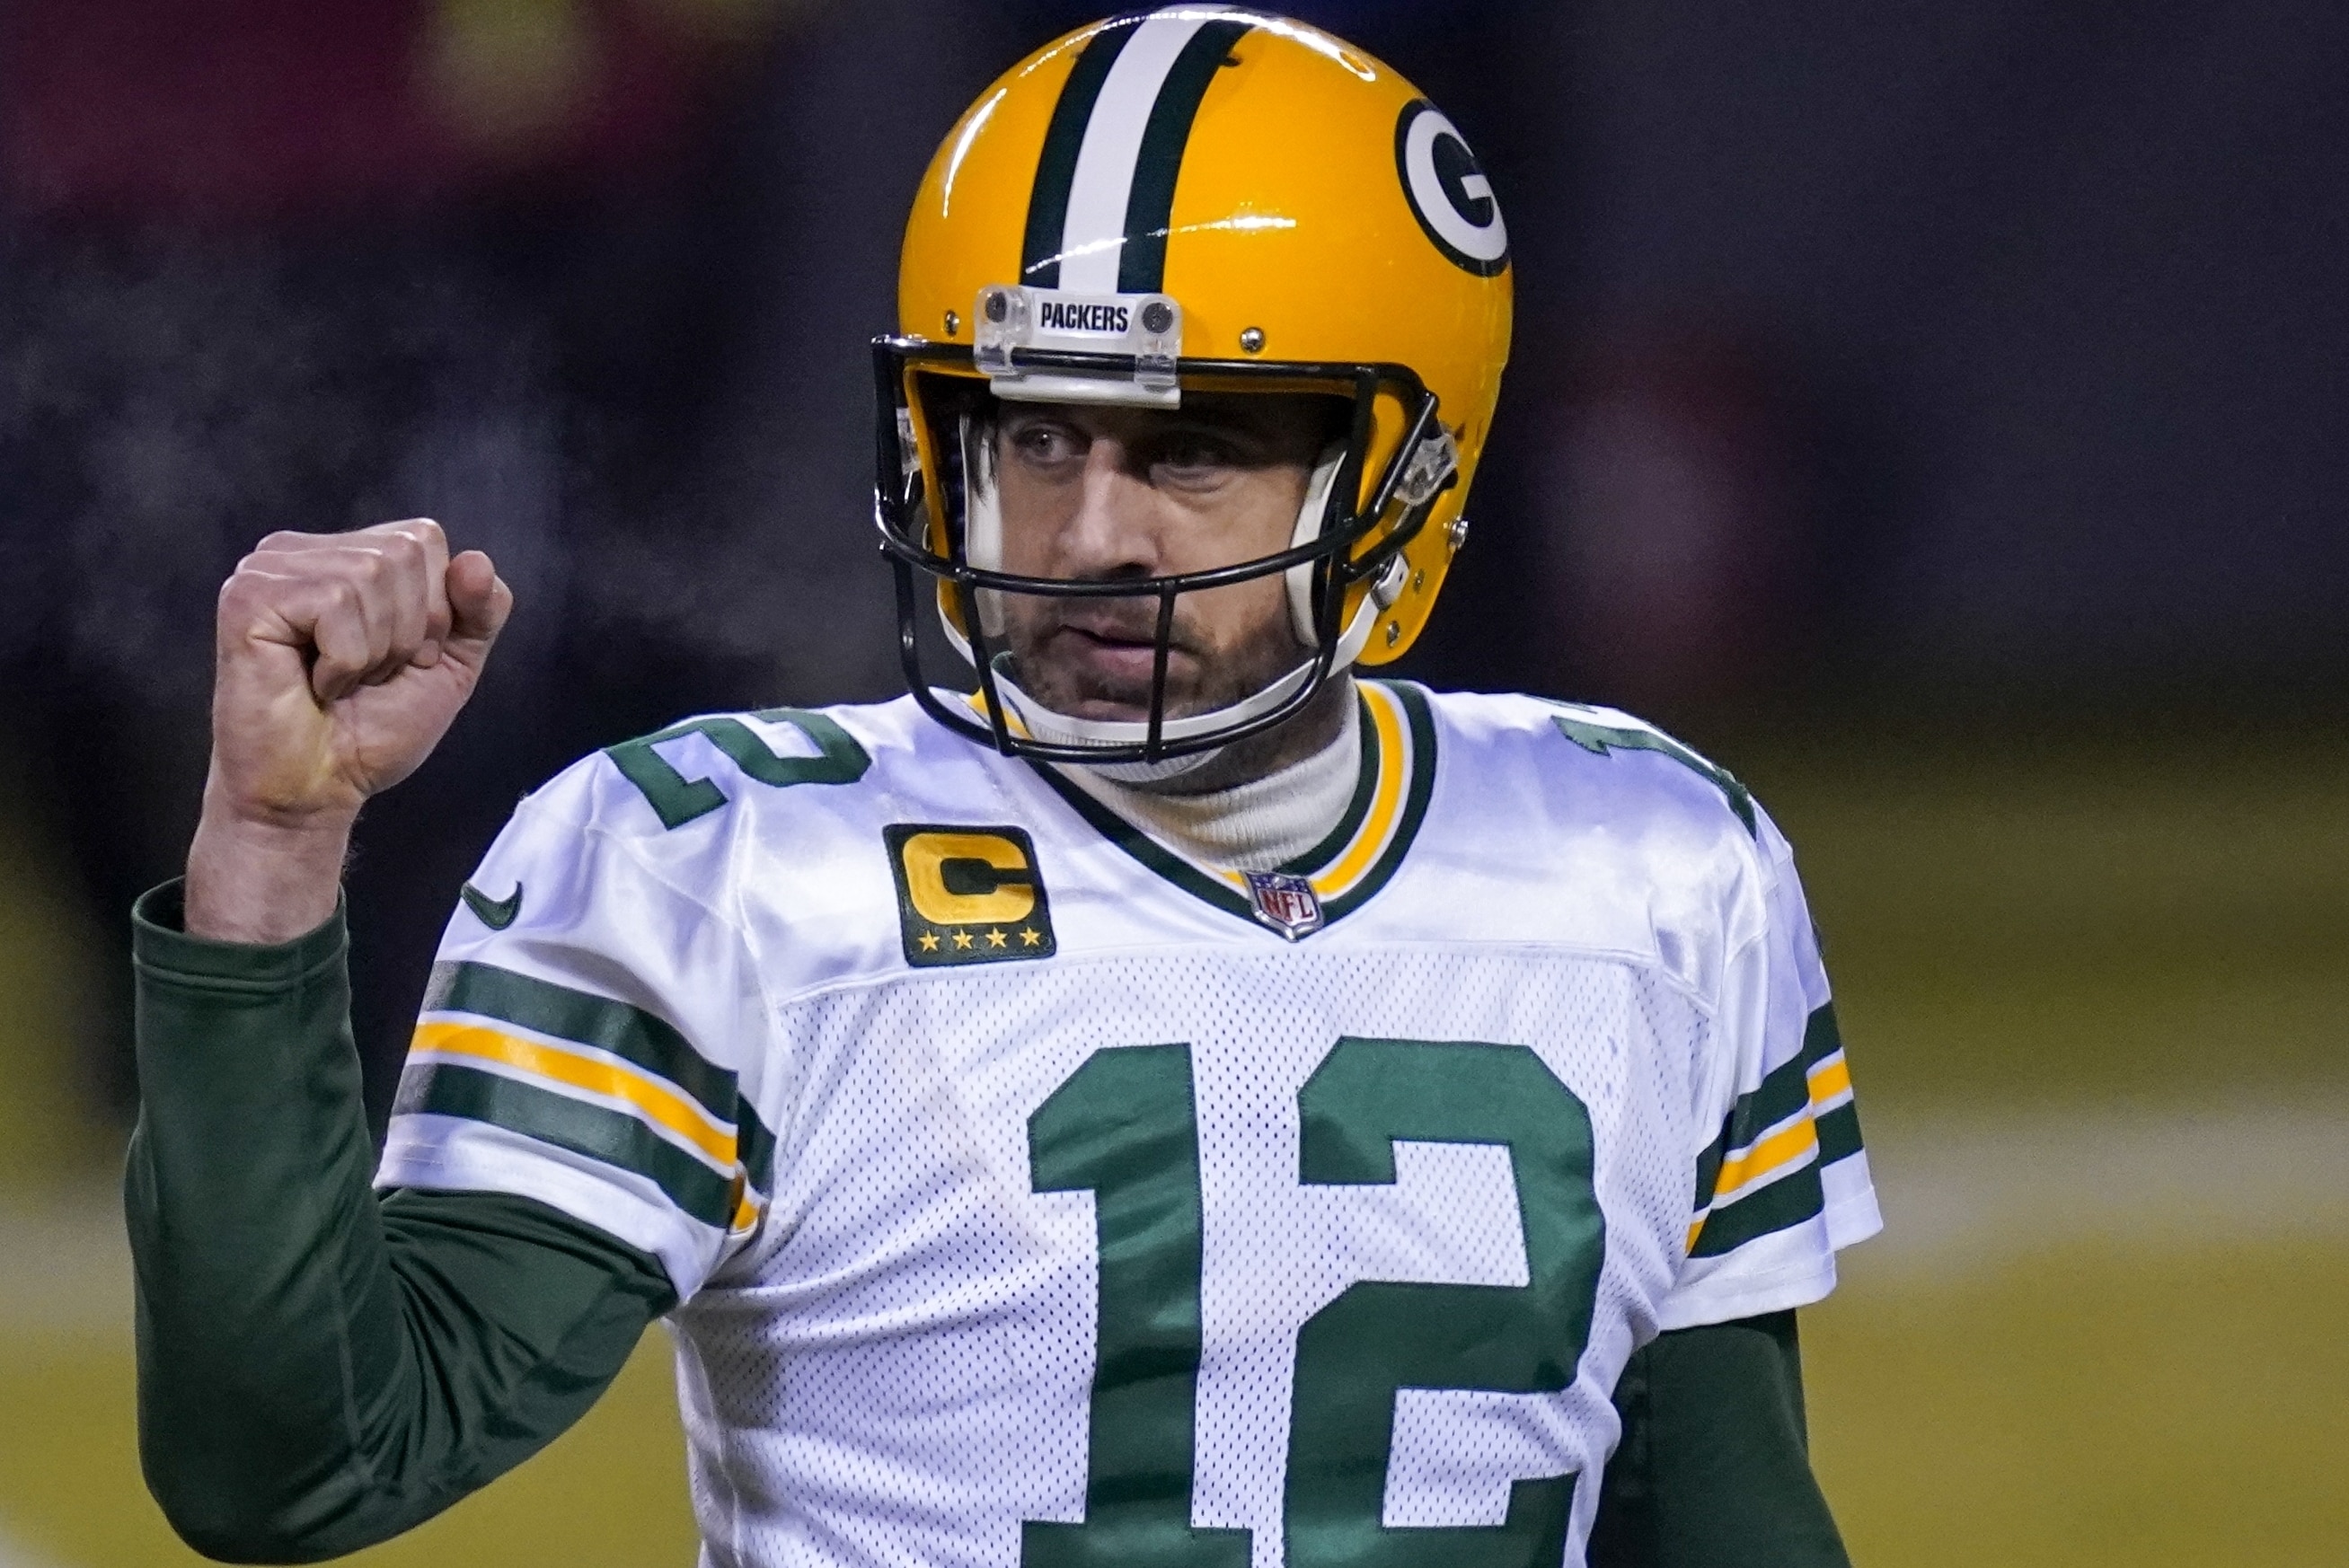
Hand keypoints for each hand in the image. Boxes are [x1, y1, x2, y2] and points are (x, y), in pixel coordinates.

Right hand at [186, 520, 512, 941]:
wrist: (317, 792)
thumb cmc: (372, 730)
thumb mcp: (449, 664)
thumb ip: (479, 610)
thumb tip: (475, 560)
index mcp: (347, 554)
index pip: (424, 537)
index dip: (436, 609)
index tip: (401, 660)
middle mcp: (303, 551)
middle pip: (404, 551)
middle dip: (408, 630)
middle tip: (368, 675)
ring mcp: (268, 569)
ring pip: (370, 574)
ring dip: (374, 649)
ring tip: (339, 681)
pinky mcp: (246, 597)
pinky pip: (332, 603)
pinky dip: (343, 660)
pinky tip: (314, 684)